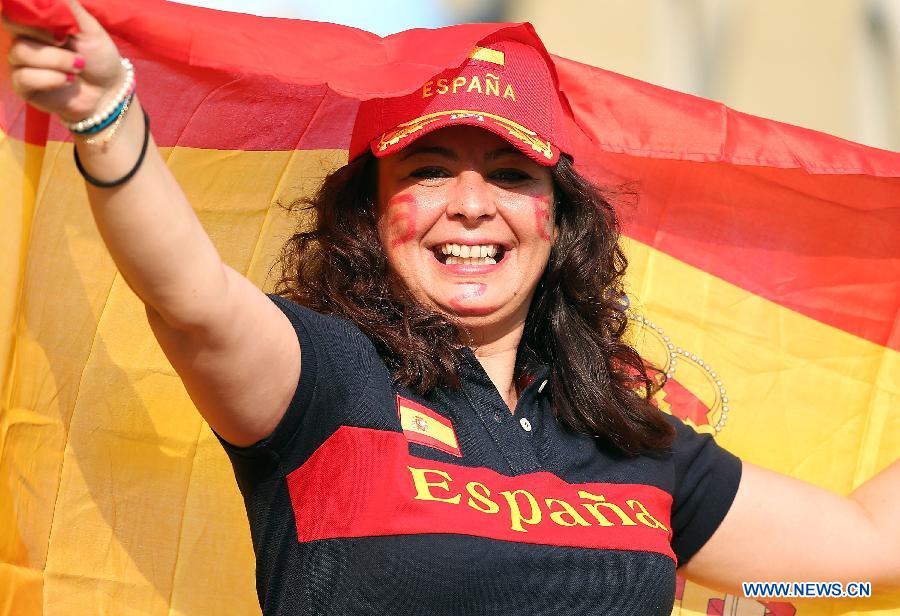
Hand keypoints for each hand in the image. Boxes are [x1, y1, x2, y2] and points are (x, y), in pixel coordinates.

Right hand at [3, 0, 124, 122]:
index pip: (16, 9)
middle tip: (66, 42)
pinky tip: (68, 80)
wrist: (109, 91)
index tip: (56, 23)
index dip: (31, 12)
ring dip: (56, 60)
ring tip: (78, 66)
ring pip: (21, 52)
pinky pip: (24, 77)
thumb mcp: (89, 27)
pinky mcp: (23, 86)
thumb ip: (68, 7)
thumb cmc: (99, 57)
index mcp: (38, 23)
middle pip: (12, 25)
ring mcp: (22, 63)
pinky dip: (51, 78)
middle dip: (43, 34)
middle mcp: (25, 39)